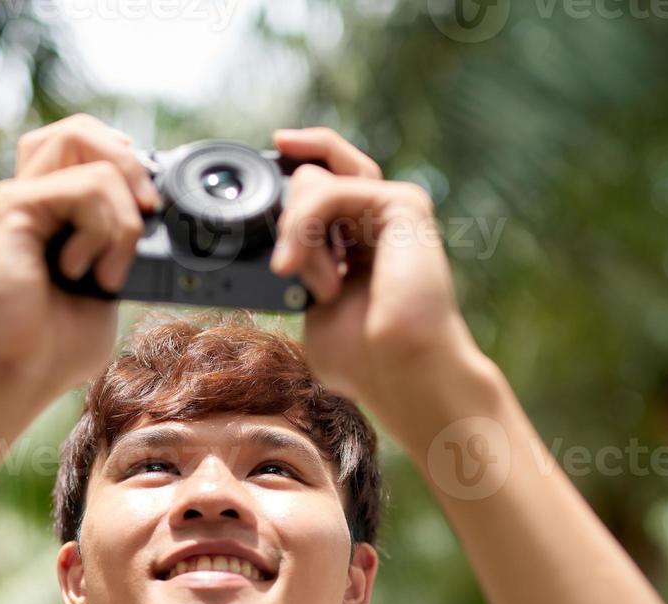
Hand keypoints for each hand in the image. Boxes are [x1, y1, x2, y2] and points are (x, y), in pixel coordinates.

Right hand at [0, 114, 159, 399]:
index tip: (154, 209)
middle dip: (130, 164)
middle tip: (149, 213)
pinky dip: (103, 230)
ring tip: (110, 264)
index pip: (91, 144)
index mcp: (54, 209)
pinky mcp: (10, 207)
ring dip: (121, 208)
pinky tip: (85, 271)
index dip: (131, 162)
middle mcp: (32, 194)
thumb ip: (128, 244)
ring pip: (87, 146)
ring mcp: (18, 196)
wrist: (17, 375)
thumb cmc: (56, 345)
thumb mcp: (112, 286)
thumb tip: (160, 212)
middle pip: (84, 128)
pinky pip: (83, 186)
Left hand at [269, 128, 485, 414]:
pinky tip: (307, 270)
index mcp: (358, 240)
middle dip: (284, 219)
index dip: (290, 165)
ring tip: (299, 277)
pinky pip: (331, 190)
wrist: (404, 374)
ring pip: (315, 178)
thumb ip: (296, 269)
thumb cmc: (366, 360)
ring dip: (294, 232)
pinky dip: (306, 229)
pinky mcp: (403, 204)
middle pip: (315, 169)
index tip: (262, 165)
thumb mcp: (311, 308)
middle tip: (285, 268)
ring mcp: (393, 208)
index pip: (321, 179)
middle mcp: (377, 219)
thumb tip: (271, 249)